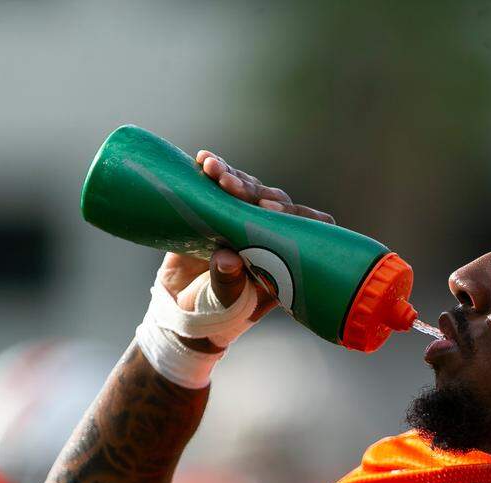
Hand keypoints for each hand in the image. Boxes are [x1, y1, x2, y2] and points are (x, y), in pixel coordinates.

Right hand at [154, 151, 336, 351]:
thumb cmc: (217, 314)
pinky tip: (204, 160)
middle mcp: (270, 234)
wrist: (183, 310)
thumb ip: (228, 283)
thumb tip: (228, 258)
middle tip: (232, 188)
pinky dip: (216, 171)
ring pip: (250, 189)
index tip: (270, 211)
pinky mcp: (218, 209)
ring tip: (212, 170)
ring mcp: (245, 219)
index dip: (296, 215)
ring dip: (233, 176)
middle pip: (276, 202)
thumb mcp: (225, 304)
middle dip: (254, 192)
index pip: (307, 228)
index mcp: (286, 257)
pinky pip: (222, 186)